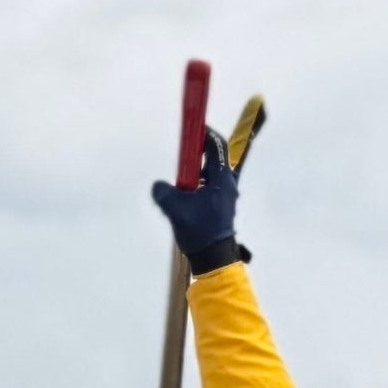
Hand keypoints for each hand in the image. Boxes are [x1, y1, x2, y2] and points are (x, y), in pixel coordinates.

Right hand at [149, 125, 247, 273]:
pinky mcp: (222, 205)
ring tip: (182, 177)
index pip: (216, 145)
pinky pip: (211, 185)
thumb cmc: (200, 232)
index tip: (192, 129)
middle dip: (199, 151)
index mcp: (221, 179)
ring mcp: (227, 195)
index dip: (205, 133)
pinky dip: (199, 182)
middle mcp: (228, 184)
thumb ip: (164, 192)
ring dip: (198, 169)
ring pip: (212, 172)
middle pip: (215, 157)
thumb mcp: (175, 209)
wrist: (214, 258)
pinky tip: (186, 193)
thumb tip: (159, 186)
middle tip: (184, 152)